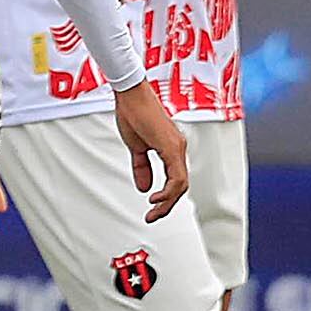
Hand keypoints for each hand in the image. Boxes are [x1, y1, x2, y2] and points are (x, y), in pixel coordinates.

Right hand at [117, 83, 191, 219]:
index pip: (174, 181)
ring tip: (153, 210)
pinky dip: (168, 190)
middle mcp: (178, 150)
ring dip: (167, 201)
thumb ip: (141, 167)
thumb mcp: (135, 146)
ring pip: (180, 184)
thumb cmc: (133, 113)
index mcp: (171, 150)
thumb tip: (144, 187)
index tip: (152, 209)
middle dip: (167, 205)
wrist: (131, 94)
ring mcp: (177, 148)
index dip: (165, 198)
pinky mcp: (172, 147)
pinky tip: (156, 197)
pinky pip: (176, 175)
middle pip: (180, 187)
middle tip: (152, 217)